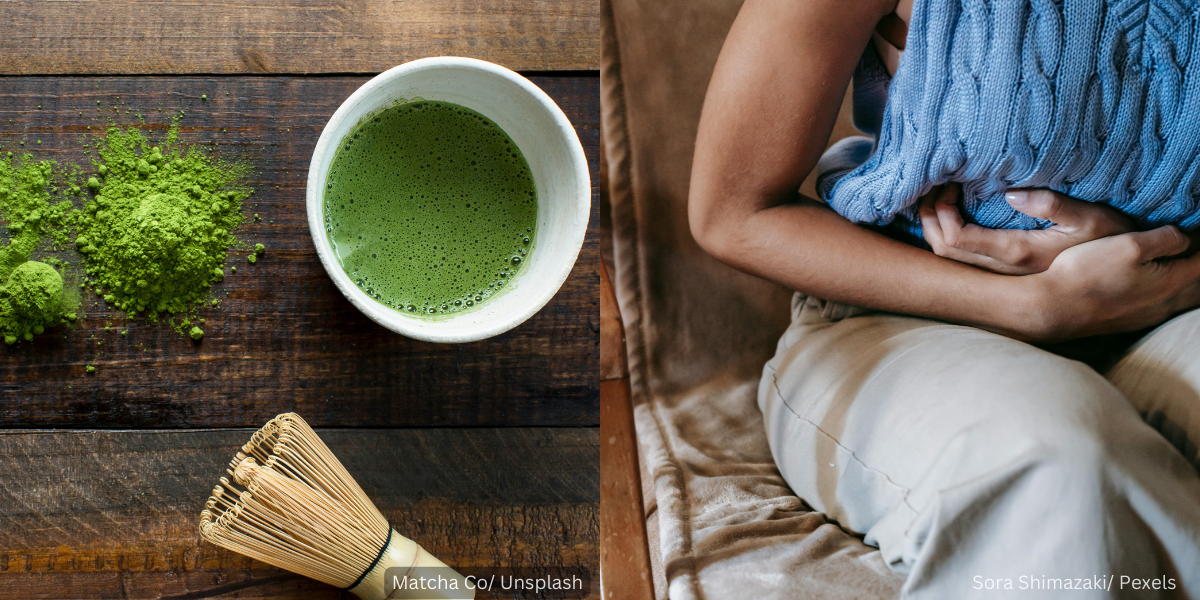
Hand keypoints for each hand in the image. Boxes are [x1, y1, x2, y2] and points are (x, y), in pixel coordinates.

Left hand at [920, 183, 1135, 274]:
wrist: (1124, 273)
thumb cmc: (1112, 240)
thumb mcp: (1091, 218)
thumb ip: (1053, 205)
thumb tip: (1010, 195)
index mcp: (1018, 253)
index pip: (957, 239)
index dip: (941, 213)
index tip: (949, 184)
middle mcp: (1003, 270)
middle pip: (943, 250)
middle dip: (929, 217)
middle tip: (934, 185)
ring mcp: (1003, 274)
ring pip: (949, 258)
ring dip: (935, 227)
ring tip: (938, 197)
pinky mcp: (1006, 272)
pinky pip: (962, 258)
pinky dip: (947, 235)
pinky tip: (951, 215)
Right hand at [1022, 227, 1199, 340]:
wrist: (1052, 308)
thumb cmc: (1088, 273)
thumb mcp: (1130, 244)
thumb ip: (1165, 238)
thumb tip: (1183, 238)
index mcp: (1170, 283)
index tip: (1198, 232)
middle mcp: (1163, 304)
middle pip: (1196, 285)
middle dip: (1195, 263)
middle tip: (1192, 247)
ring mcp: (1145, 316)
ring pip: (1179, 297)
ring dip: (1182, 280)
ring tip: (1179, 263)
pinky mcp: (1127, 321)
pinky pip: (1158, 305)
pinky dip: (1164, 291)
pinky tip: (1153, 284)